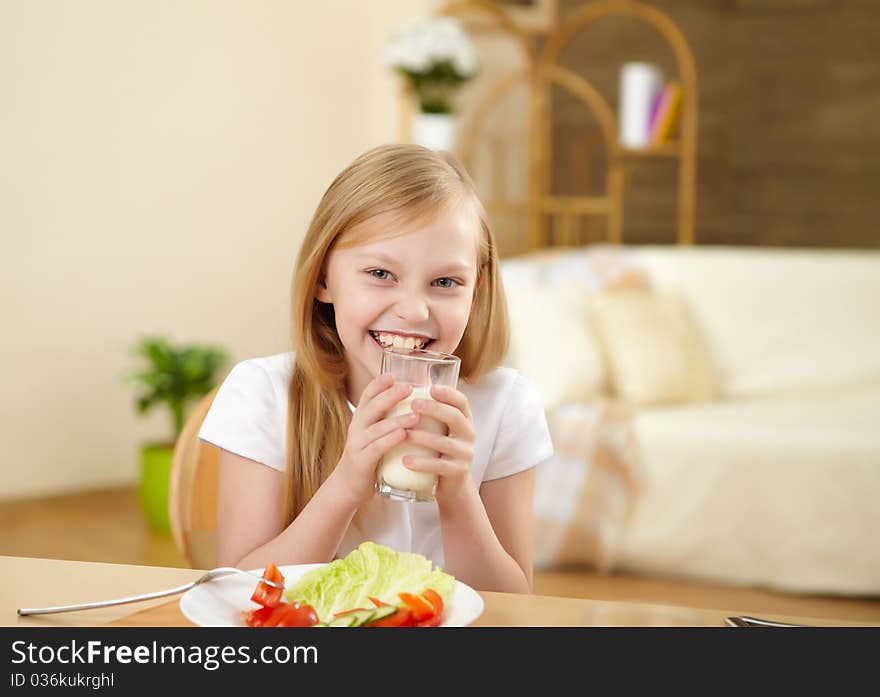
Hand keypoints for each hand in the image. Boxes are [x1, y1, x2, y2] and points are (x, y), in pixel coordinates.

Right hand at [334, 374, 419, 505]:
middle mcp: (356, 428)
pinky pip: (377, 448)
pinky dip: (390, 440)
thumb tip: (418, 404)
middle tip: (409, 388)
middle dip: (390, 396)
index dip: (379, 384)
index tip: (393, 374)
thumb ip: (389, 420)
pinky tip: (403, 435)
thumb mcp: (375, 435)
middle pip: (372, 407)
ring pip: (377, 428)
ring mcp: (357, 444)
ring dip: (397, 420)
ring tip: (415, 415)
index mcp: (361, 419)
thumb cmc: (370, 457)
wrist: (349, 487)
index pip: (367, 395)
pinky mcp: (361, 461)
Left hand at [403, 384, 475, 502]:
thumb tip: (399, 384)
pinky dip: (422, 463)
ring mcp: (465, 454)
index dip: (448, 393)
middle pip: (455, 418)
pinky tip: (406, 461)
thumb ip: (427, 412)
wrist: (449, 484)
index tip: (431, 387)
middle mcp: (468, 434)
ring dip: (423, 436)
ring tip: (404, 434)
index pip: (461, 402)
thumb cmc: (436, 450)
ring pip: (445, 443)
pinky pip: (440, 466)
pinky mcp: (458, 472)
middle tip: (414, 404)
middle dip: (435, 409)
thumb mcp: (437, 429)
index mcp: (463, 420)